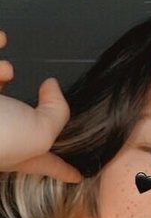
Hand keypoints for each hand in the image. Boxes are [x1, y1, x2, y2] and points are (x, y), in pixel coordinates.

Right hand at [0, 30, 80, 181]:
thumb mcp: (40, 132)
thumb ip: (57, 112)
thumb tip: (52, 88)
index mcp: (21, 153)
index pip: (48, 165)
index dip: (64, 170)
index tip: (77, 176)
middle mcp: (1, 136)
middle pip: (21, 129)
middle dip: (33, 112)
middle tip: (41, 97)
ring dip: (4, 74)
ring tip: (7, 70)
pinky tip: (1, 41)